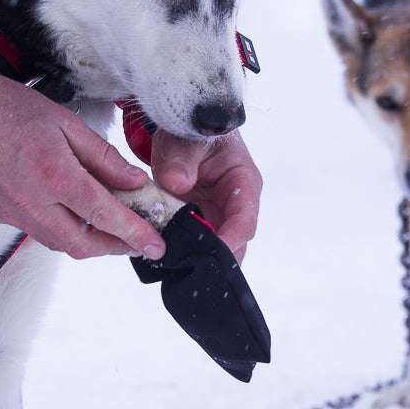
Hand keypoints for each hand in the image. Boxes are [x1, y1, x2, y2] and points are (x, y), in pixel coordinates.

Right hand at [0, 74, 166, 259]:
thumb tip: (134, 182)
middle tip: (136, 241)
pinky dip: (61, 229)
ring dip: (88, 241)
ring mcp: (12, 212)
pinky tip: (72, 214)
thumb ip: (104, 157)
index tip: (155, 245)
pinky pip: (37, 232)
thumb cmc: (14, 110)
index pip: (103, 215)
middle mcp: (32, 200)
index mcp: (54, 173)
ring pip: (59, 243)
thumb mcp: (68, 123)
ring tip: (109, 228)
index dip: (133, 233)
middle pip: (81, 244)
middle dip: (113, 247)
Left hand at [149, 129, 261, 262]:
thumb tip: (177, 183)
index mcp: (243, 183)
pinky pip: (192, 246)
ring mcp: (216, 218)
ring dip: (196, 262)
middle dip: (213, 261)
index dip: (230, 240)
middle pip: (234, 244)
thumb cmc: (191, 133)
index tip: (210, 254)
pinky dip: (180, 256)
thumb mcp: (186, 139)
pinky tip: (165, 265)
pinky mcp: (198, 225)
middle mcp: (235, 206)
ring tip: (177, 275)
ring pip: (213, 251)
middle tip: (191, 274)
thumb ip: (181, 159)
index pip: (244, 220)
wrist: (180, 136)